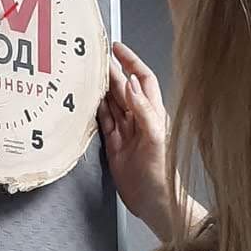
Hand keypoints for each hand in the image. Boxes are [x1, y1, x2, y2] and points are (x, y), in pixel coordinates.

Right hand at [98, 41, 198, 242]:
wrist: (156, 202)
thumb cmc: (162, 174)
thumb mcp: (156, 138)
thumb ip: (144, 110)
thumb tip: (131, 84)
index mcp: (153, 113)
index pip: (142, 79)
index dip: (131, 61)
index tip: (116, 48)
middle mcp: (140, 119)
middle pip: (124, 88)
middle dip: (111, 71)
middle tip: (94, 57)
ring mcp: (127, 132)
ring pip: (112, 103)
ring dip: (101, 88)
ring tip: (88, 73)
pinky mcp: (116, 146)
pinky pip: (104, 122)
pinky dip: (96, 110)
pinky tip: (88, 101)